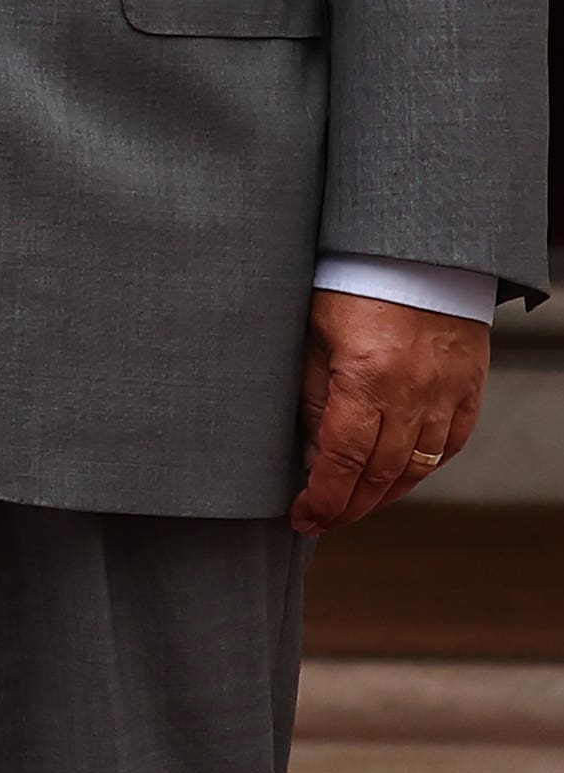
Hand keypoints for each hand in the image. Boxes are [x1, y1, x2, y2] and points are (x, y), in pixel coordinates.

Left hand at [293, 288, 492, 535]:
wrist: (416, 250)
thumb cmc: (350, 285)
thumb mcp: (311, 336)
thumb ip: (312, 397)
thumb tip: (309, 456)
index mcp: (366, 380)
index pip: (342, 461)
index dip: (323, 498)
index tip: (302, 517)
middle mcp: (413, 395)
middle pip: (381, 474)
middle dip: (348, 507)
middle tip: (321, 521)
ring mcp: (447, 394)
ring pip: (419, 466)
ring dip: (384, 495)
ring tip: (353, 506)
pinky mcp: (469, 389)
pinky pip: (450, 445)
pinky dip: (423, 468)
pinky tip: (399, 478)